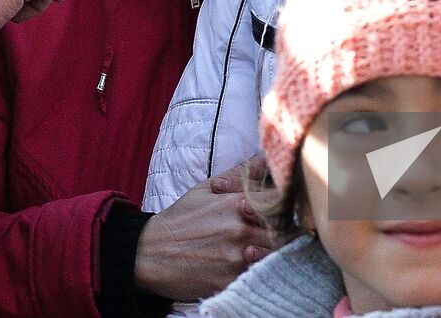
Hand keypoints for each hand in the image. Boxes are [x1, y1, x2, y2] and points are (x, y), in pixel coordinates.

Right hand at [134, 156, 278, 300]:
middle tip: (288, 235)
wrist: (149, 253)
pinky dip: (261, 274)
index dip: (292, 209)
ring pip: (276, 257)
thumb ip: (241, 174)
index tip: (292, 213)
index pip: (282, 204)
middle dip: (288, 234)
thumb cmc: (180, 218)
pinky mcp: (229, 283)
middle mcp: (239, 230)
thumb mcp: (206, 188)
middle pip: (285, 233)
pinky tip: (255, 268)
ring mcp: (235, 259)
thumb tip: (266, 158)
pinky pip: (257, 279)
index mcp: (237, 203)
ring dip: (277, 254)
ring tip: (272, 252)